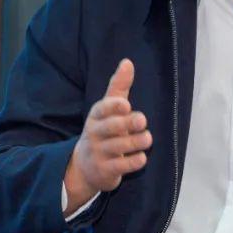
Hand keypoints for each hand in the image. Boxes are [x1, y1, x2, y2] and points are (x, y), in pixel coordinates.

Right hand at [64, 58, 150, 214]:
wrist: (85, 167)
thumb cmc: (103, 131)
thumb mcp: (107, 109)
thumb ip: (118, 86)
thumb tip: (128, 61)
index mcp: (96, 116)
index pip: (101, 109)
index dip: (113, 107)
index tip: (126, 104)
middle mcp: (95, 134)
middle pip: (109, 128)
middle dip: (126, 124)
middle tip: (143, 120)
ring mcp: (99, 153)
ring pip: (117, 147)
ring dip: (135, 142)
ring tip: (148, 138)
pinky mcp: (106, 171)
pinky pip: (120, 167)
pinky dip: (132, 162)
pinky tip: (142, 157)